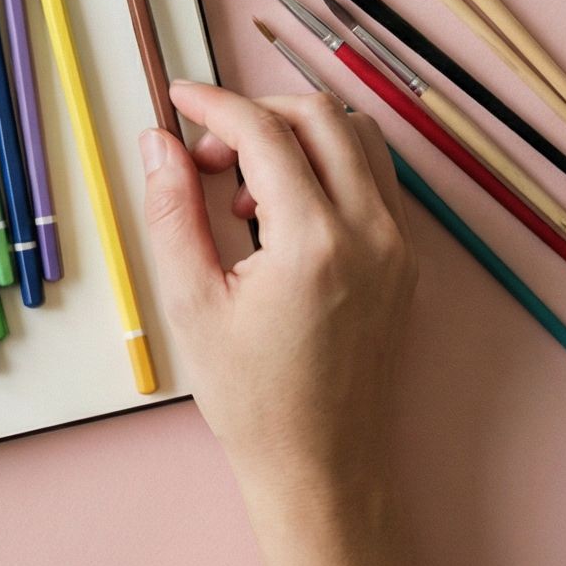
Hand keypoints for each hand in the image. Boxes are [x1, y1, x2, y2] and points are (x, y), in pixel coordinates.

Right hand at [141, 82, 414, 507]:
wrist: (322, 466)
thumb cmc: (253, 398)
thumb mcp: (191, 302)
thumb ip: (172, 210)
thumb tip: (159, 141)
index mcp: (315, 243)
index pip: (267, 131)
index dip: (215, 104)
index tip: (178, 99)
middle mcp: (372, 234)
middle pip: (323, 116)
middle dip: (256, 113)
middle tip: (207, 153)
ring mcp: (399, 246)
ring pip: (358, 138)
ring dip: (297, 135)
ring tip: (244, 185)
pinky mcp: (405, 261)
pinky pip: (373, 178)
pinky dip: (326, 167)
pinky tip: (280, 212)